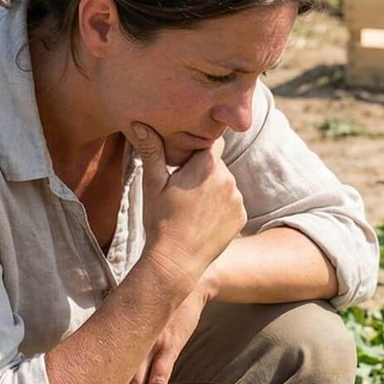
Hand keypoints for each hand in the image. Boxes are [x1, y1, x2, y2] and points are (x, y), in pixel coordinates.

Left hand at [91, 273, 215, 383]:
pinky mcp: (170, 346)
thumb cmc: (154, 304)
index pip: (97, 370)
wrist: (184, 286)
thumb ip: (113, 334)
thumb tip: (92, 353)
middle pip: (112, 382)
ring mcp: (150, 345)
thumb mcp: (128, 314)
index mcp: (116, 336)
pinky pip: (161, 376)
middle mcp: (129, 342)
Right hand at [128, 122, 245, 287]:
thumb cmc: (160, 221)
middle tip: (182, 192)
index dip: (196, 149)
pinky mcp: (242, 217)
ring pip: (225, 184)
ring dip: (213, 190)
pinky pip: (232, 204)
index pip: (210, 141)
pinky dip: (221, 208)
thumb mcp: (152, 184)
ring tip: (192, 209)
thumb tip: (141, 122)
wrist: (176, 261)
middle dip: (203, 172)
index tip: (184, 162)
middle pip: (216, 164)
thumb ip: (152, 150)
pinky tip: (203, 221)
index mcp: (207, 164)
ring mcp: (237, 198)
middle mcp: (228, 177)